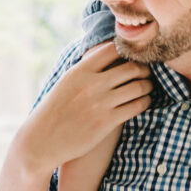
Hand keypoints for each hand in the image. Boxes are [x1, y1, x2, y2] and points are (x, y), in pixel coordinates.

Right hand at [17, 41, 152, 176]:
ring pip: (138, 87)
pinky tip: (144, 102)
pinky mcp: (107, 122)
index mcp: (81, 70)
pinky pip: (136, 107)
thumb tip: (109, 52)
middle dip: (144, 68)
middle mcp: (92, 84)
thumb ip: (87, 68)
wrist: (43, 140)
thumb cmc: (57, 109)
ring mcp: (100, 103)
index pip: (113, 49)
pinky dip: (144, 102)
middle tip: (148, 71)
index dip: (128, 50)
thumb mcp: (67, 82)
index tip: (134, 55)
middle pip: (131, 67)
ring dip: (147, 86)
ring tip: (147, 86)